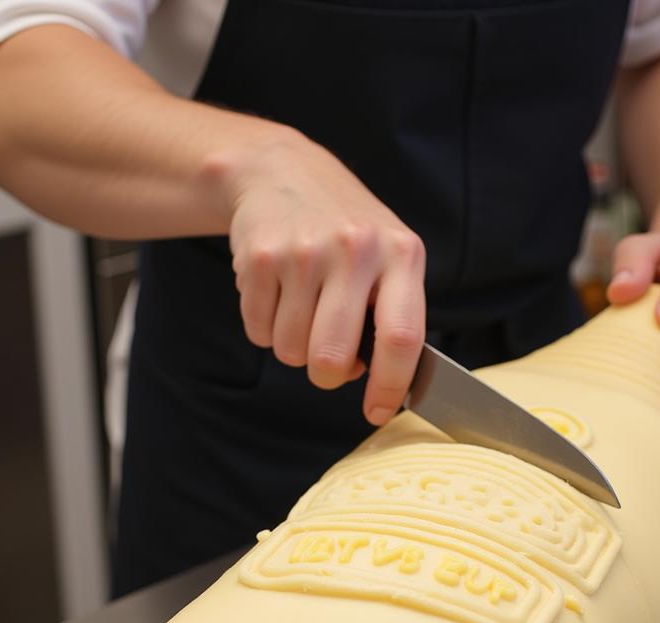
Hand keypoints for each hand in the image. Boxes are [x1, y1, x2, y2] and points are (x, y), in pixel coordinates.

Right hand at [224, 126, 425, 425]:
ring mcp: (304, 252)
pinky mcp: (259, 257)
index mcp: (401, 254)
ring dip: (294, 348)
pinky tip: (276, 293)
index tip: (378, 413)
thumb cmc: (348, 232)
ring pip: (292, 351)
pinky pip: (258, 331)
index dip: (390, 387)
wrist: (282, 171)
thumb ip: (390, 317)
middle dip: (326, 376)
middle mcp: (355, 250)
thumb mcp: (388, 258)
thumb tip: (374, 381)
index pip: (401, 338)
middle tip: (327, 364)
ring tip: (302, 309)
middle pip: (332, 357)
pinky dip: (264, 328)